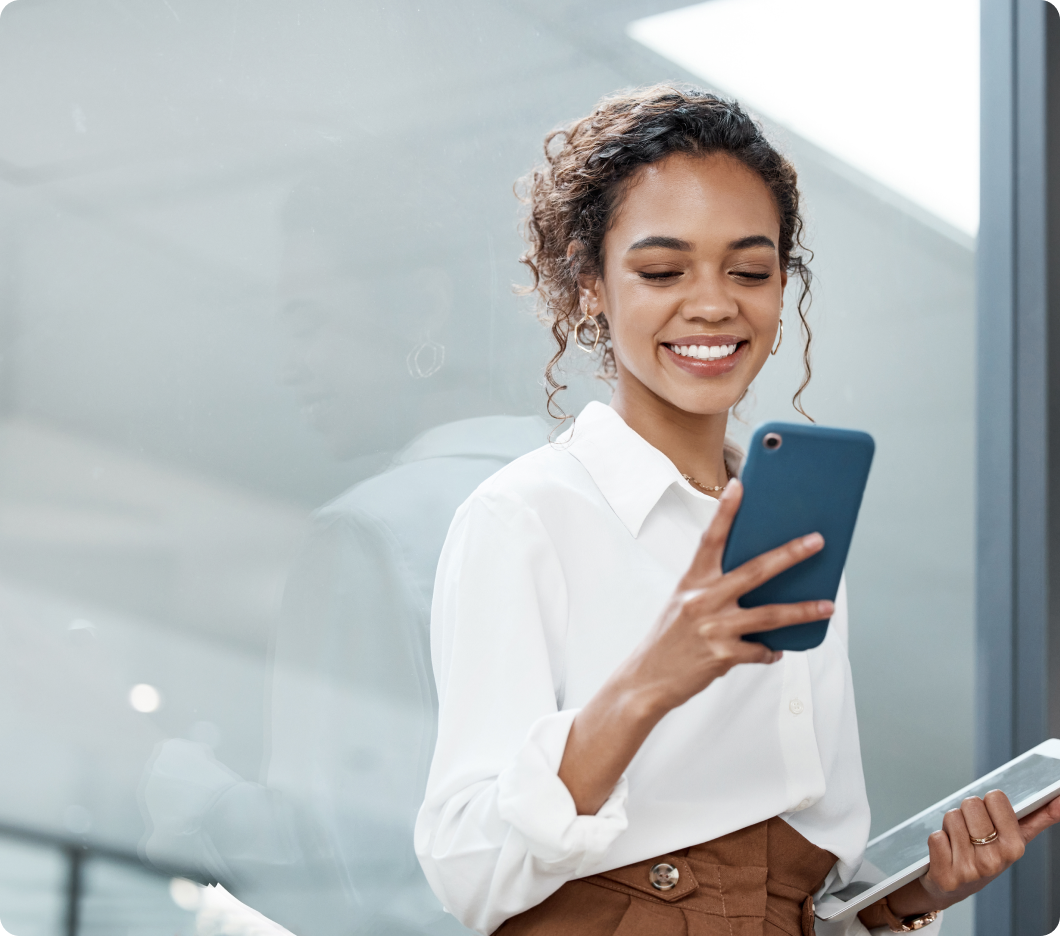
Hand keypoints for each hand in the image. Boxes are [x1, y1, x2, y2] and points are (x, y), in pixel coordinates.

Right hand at [557, 478, 831, 815]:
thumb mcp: (683, 605)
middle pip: (756, 570)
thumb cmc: (668, 639)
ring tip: (826, 606)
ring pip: (770, 614)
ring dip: (803, 610)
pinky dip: (770, 651)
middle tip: (817, 541)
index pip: (711, 538)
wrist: (645, 680)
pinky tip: (773, 651)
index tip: (740, 485)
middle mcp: (702, 600)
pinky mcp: (722, 655)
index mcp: (692, 582)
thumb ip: (715, 591)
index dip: (726, 511)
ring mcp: (713, 627)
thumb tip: (759, 585)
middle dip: (790, 553)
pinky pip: (759, 650)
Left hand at [878, 790, 1059, 920]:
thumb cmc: (986, 855)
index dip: (988, 803)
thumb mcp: (1014, 838)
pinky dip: (937, 840)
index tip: (990, 817)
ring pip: (951, 817)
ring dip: (950, 826)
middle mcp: (994, 861)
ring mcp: (971, 871)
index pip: (995, 797)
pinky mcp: (947, 876)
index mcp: (1015, 847)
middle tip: (971, 831)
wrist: (954, 886)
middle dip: (966, 812)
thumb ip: (1039, 817)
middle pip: (971, 804)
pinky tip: (945, 853)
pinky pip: (936, 837)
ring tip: (958, 842)